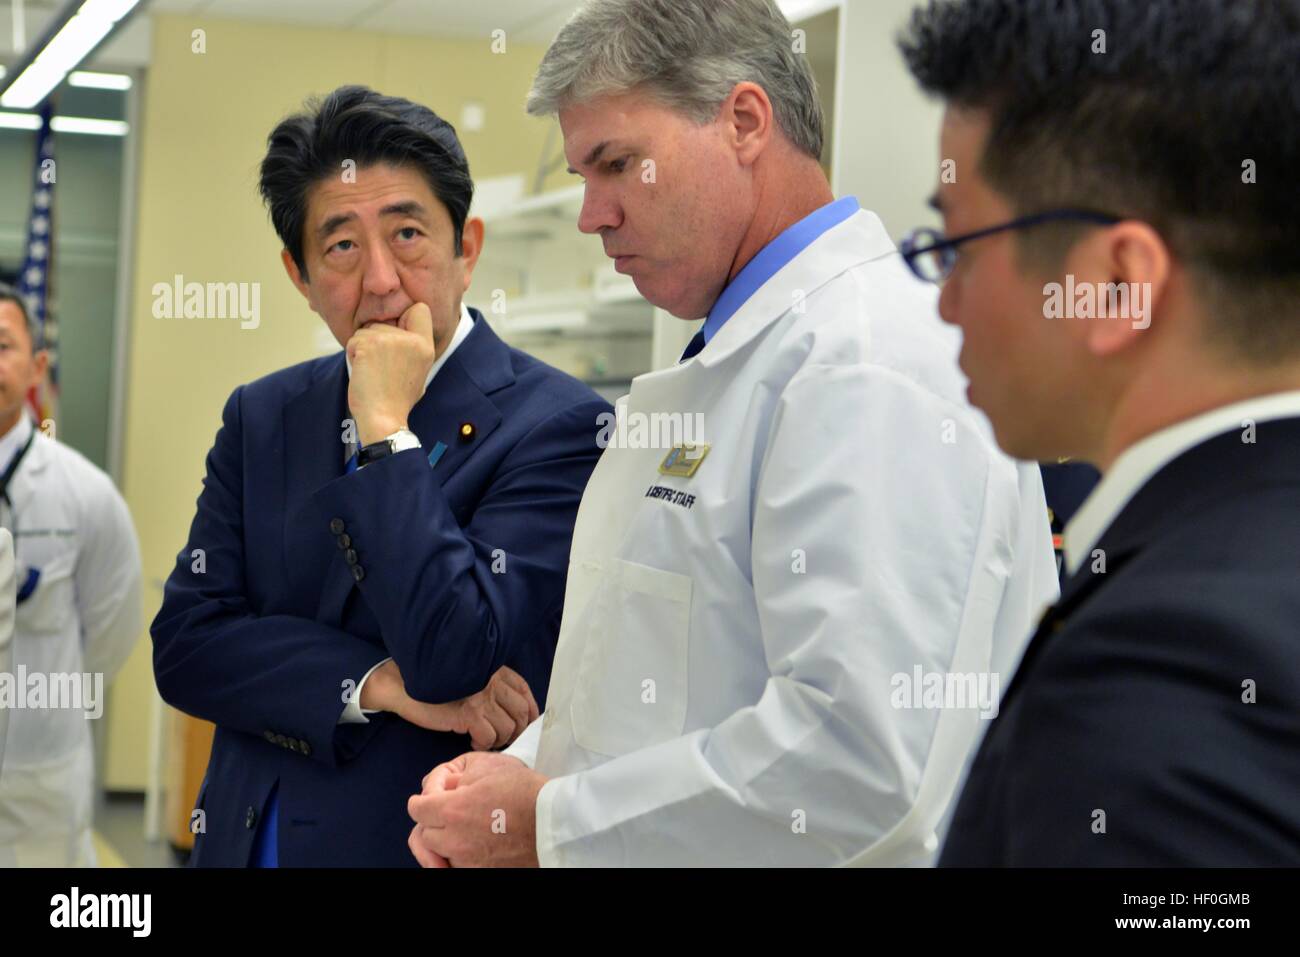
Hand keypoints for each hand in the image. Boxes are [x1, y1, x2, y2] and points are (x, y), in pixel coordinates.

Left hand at [346, 301, 436, 445]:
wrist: (383, 418)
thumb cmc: (397, 400)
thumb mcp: (419, 372)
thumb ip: (413, 349)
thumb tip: (400, 333)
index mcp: (425, 346)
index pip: (420, 308)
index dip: (405, 317)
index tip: (398, 334)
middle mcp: (411, 340)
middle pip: (385, 322)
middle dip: (376, 339)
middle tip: (380, 365)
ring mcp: (389, 340)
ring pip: (366, 330)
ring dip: (363, 348)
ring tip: (372, 371)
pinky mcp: (368, 345)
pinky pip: (354, 340)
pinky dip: (353, 354)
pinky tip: (362, 372)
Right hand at [362, 662, 538, 751]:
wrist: (406, 686)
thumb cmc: (438, 685)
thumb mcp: (470, 679)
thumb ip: (491, 686)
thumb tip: (513, 712)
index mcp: (495, 670)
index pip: (524, 690)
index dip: (530, 710)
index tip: (526, 724)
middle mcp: (492, 682)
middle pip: (521, 711)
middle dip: (518, 730)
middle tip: (506, 739)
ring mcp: (481, 697)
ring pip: (507, 728)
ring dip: (500, 739)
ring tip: (485, 739)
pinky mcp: (468, 713)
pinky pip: (489, 736)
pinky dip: (483, 743)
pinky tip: (471, 739)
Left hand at [408, 751, 546, 866]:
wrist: (554, 821)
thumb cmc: (525, 791)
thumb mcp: (487, 770)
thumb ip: (456, 781)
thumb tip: (443, 789)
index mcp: (452, 810)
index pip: (416, 808)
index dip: (422, 800)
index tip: (429, 800)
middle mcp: (454, 840)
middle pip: (424, 835)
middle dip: (432, 823)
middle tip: (449, 814)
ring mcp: (467, 861)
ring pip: (439, 855)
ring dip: (444, 843)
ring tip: (462, 832)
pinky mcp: (482, 873)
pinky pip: (458, 867)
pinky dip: (460, 858)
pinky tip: (474, 846)